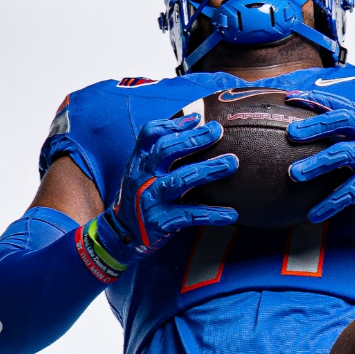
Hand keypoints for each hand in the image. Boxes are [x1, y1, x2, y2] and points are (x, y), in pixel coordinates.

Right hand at [102, 115, 238, 256]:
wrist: (122, 235)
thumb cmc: (141, 195)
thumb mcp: (143, 170)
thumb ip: (162, 147)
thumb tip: (195, 119)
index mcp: (140, 162)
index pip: (150, 134)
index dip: (173, 124)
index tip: (197, 118)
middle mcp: (143, 177)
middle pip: (166, 151)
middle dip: (194, 139)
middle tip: (218, 131)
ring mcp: (151, 199)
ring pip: (180, 180)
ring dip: (207, 170)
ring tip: (232, 163)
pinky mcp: (161, 222)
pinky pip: (190, 216)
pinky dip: (212, 214)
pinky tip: (231, 213)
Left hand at [285, 94, 354, 222]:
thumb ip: (349, 127)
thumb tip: (312, 124)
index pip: (338, 103)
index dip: (314, 99)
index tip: (290, 98)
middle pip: (341, 121)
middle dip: (314, 126)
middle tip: (291, 133)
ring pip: (341, 154)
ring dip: (316, 164)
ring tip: (294, 174)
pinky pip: (349, 192)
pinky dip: (330, 204)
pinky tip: (314, 214)